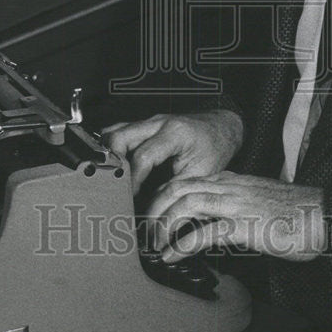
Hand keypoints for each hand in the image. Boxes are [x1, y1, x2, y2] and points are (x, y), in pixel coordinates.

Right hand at [101, 110, 242, 194]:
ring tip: (114, 178)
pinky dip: (113, 149)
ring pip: (114, 132)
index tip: (129, 197)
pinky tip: (117, 166)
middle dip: (113, 164)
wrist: (220, 129)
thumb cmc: (213, 149)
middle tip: (116, 186)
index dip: (133, 180)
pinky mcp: (143, 126)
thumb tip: (151, 209)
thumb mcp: (199, 175)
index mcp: (175, 133)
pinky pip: (118, 132)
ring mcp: (148, 122)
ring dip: (110, 155)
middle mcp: (158, 123)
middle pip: (119, 138)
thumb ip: (173, 189)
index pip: (143, 156)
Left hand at [144, 170, 325, 262]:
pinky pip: (203, 233)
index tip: (149, 216)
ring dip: (162, 224)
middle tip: (143, 231)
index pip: (184, 179)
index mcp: (230, 179)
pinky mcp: (243, 225)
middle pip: (176, 186)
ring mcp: (235, 203)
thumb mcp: (256, 202)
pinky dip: (181, 245)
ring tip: (154, 245)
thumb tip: (211, 225)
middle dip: (152, 208)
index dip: (161, 197)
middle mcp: (228, 186)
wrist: (324, 216)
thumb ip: (233, 206)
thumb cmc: (295, 213)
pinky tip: (171, 256)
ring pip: (184, 202)